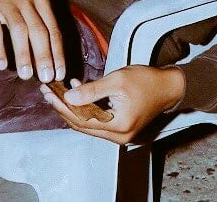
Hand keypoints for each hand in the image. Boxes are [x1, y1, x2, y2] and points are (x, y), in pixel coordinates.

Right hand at [0, 0, 65, 81]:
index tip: (60, 73)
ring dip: (24, 55)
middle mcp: (26, 0)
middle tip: (47, 78)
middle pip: (39, 30)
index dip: (58, 52)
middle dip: (45, 56)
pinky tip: (1, 65)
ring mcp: (7, 3)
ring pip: (19, 31)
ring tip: (27, 75)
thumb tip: (49, 54)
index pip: (53, 28)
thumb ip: (39, 19)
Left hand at [40, 65, 185, 144]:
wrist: (169, 86)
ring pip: (88, 123)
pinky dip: (85, 108)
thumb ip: (92, 90)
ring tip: (57, 90)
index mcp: (118, 126)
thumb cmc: (146, 80)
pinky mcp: (119, 128)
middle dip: (63, 107)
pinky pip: (96, 120)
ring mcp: (119, 134)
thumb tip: (67, 98)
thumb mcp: (117, 80)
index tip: (48, 92)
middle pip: (82, 124)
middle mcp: (118, 136)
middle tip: (47, 91)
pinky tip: (76, 92)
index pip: (81, 119)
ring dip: (72, 107)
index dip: (62, 106)